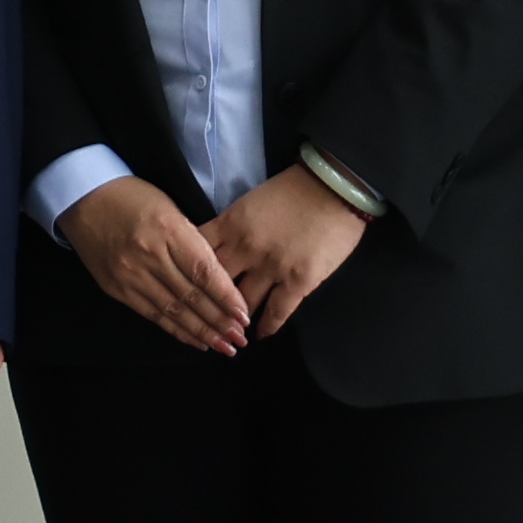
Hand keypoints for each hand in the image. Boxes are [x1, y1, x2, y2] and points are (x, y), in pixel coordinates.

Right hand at [64, 179, 252, 353]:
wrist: (83, 198)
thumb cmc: (133, 197)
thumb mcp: (170, 207)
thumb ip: (193, 241)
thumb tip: (219, 278)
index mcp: (168, 229)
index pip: (203, 272)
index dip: (226, 297)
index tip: (244, 315)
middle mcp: (149, 255)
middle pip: (191, 296)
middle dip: (220, 322)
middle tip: (240, 339)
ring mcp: (130, 274)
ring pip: (173, 311)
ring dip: (201, 332)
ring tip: (225, 347)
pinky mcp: (116, 288)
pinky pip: (152, 315)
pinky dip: (176, 330)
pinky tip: (195, 341)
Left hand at [202, 169, 370, 342]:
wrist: (336, 186)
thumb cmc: (294, 188)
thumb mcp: (250, 202)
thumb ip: (231, 226)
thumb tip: (218, 249)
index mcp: (230, 225)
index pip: (196, 255)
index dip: (187, 274)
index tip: (186, 288)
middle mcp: (245, 249)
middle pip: (214, 285)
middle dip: (207, 304)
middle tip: (204, 319)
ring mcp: (271, 268)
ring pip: (243, 304)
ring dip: (235, 320)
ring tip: (231, 331)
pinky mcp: (298, 282)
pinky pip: (277, 312)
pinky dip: (267, 327)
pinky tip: (261, 335)